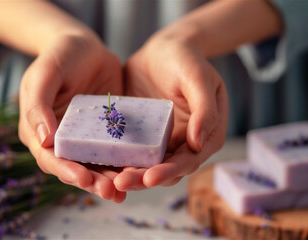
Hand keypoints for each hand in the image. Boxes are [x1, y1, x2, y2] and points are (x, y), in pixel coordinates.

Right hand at [18, 31, 125, 202]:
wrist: (85, 45)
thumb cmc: (59, 56)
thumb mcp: (44, 75)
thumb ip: (38, 105)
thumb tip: (44, 141)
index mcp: (39, 131)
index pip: (50, 158)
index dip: (66, 171)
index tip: (84, 179)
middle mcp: (61, 140)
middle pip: (75, 168)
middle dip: (93, 182)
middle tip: (113, 191)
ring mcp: (84, 138)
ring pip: (96, 165)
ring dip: (110, 178)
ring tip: (126, 189)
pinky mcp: (105, 132)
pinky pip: (115, 150)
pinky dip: (124, 162)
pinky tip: (139, 169)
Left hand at [114, 30, 227, 190]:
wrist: (164, 48)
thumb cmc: (187, 59)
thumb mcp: (199, 79)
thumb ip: (204, 110)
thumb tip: (199, 143)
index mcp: (205, 135)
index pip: (189, 161)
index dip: (170, 172)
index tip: (150, 177)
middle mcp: (183, 143)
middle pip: (165, 169)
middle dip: (144, 179)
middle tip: (121, 183)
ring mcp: (161, 140)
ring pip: (146, 165)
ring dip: (130, 174)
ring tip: (110, 180)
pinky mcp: (141, 134)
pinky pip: (130, 150)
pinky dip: (119, 159)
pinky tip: (103, 163)